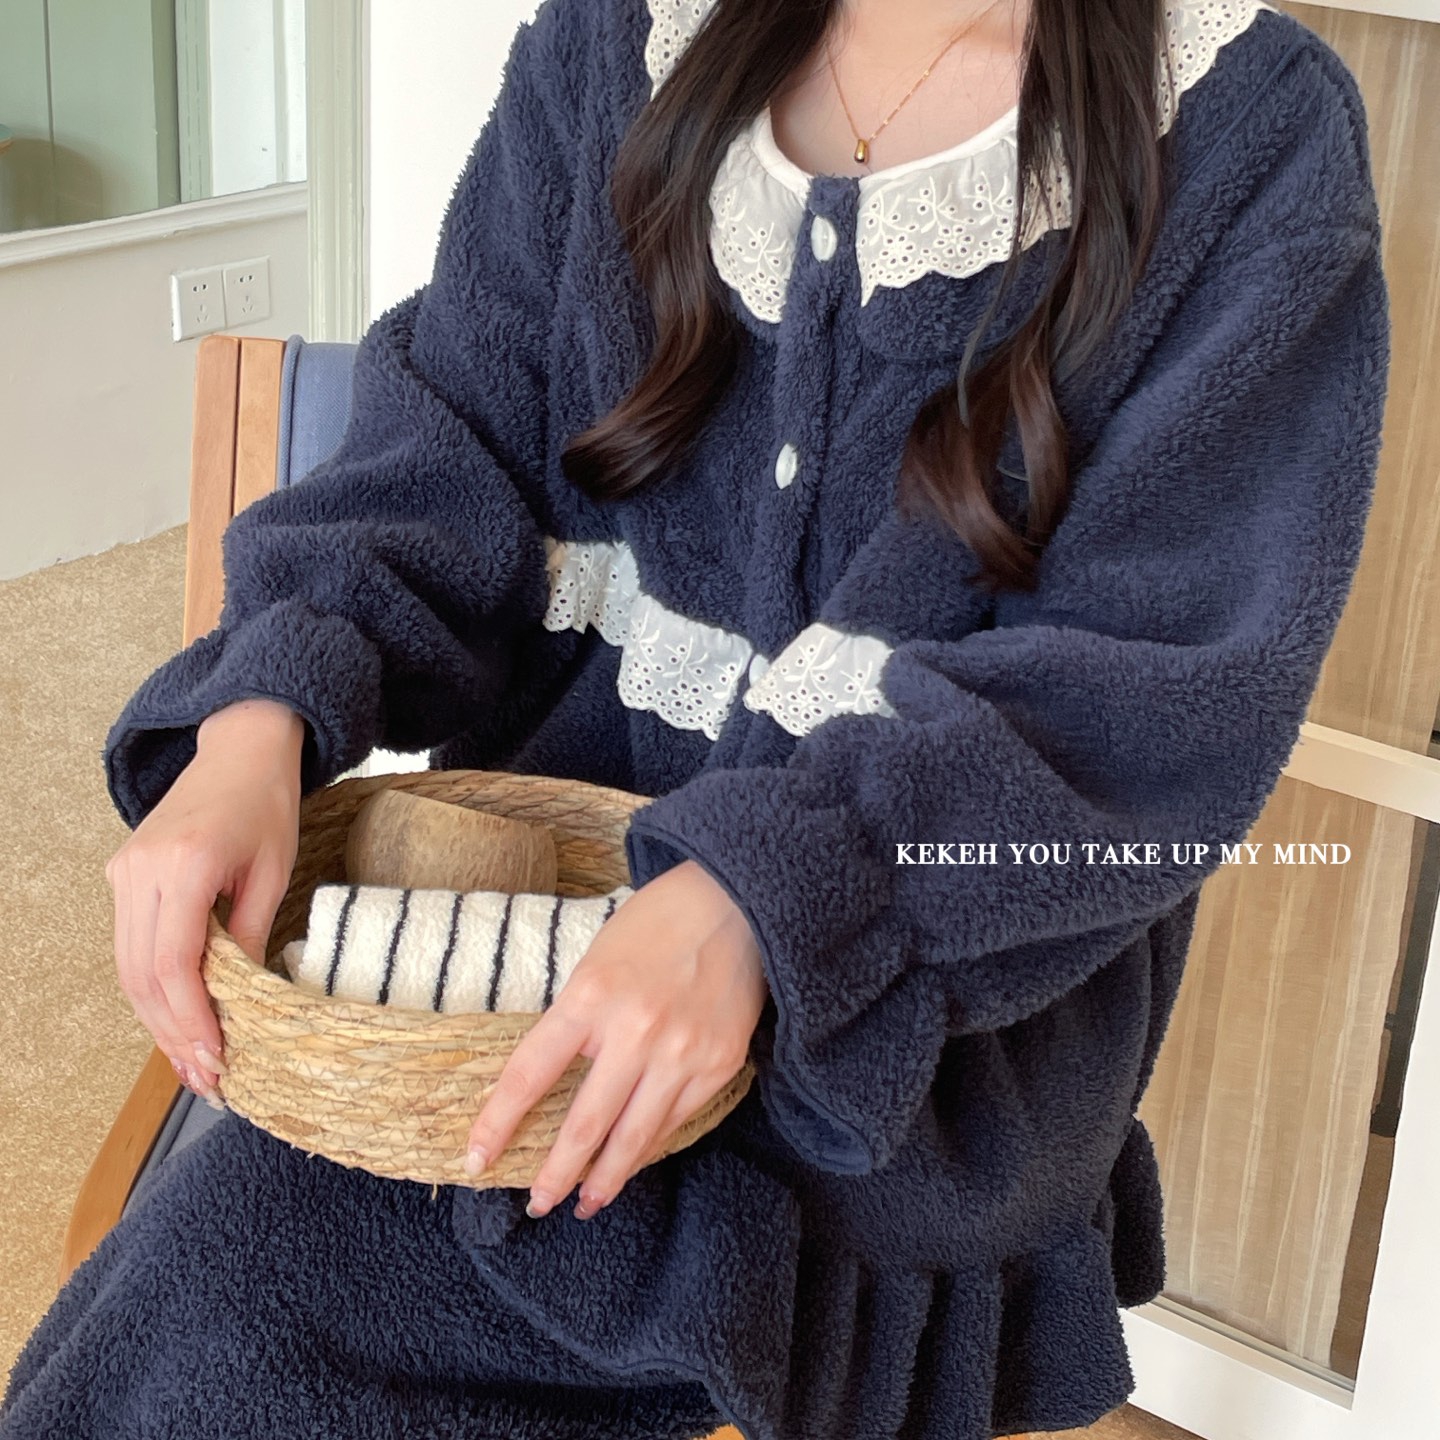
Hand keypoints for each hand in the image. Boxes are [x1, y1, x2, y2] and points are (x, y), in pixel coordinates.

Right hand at [104, 698, 304, 1101]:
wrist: (239, 749)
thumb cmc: (266, 803)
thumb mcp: (274, 870)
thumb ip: (248, 932)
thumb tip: (237, 998)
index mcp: (183, 864)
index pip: (173, 963)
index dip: (191, 1019)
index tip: (216, 1058)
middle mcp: (141, 870)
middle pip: (142, 976)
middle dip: (173, 1034)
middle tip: (207, 1078)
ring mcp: (124, 872)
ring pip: (128, 968)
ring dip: (158, 1021)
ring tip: (193, 1063)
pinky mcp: (124, 875)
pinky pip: (131, 946)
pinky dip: (152, 989)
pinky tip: (178, 1020)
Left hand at [464, 858, 768, 1219]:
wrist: (735, 902)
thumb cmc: (658, 923)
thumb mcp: (597, 960)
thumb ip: (576, 1019)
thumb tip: (555, 1082)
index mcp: (590, 996)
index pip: (528, 1074)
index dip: (498, 1123)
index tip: (476, 1158)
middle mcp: (634, 1030)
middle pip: (583, 1124)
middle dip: (555, 1174)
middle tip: (537, 1202)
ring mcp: (681, 1052)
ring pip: (633, 1138)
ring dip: (605, 1179)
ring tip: (586, 1202)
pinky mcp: (718, 1063)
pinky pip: (675, 1121)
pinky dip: (649, 1147)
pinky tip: (633, 1161)